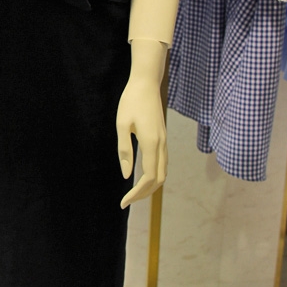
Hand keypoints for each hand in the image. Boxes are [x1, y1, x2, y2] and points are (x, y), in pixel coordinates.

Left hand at [116, 54, 167, 208]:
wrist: (146, 83)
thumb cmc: (131, 101)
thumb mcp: (122, 125)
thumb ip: (124, 150)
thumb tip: (126, 175)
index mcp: (151, 142)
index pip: (148, 177)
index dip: (137, 193)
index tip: (124, 202)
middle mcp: (161, 144)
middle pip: (159, 179)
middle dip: (145, 194)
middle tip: (128, 201)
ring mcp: (164, 141)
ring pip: (163, 172)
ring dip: (151, 186)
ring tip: (134, 193)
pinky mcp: (162, 138)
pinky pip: (162, 163)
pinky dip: (154, 176)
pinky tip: (142, 177)